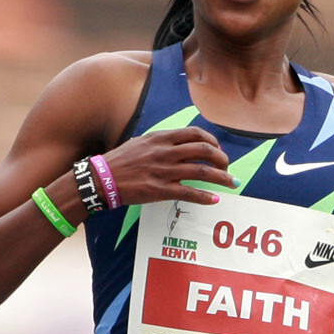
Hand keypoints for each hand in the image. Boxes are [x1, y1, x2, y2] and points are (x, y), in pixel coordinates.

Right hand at [99, 127, 232, 205]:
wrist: (101, 178)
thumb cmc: (121, 161)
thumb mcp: (141, 142)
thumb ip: (162, 142)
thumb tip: (182, 144)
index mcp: (161, 138)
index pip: (195, 134)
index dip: (212, 141)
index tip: (217, 150)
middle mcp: (165, 152)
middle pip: (205, 150)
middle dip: (222, 159)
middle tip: (227, 167)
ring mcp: (164, 171)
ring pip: (202, 172)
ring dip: (222, 178)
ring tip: (232, 183)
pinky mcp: (160, 190)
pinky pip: (190, 193)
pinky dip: (206, 197)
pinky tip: (215, 200)